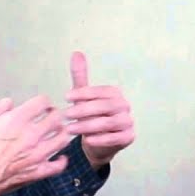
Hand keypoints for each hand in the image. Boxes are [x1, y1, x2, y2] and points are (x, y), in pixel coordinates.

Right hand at [0, 96, 71, 195]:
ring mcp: (36, 154)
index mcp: (16, 121)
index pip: (42, 102)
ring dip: (61, 134)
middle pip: (57, 118)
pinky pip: (59, 165)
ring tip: (57, 133)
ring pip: (63, 139)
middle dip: (55, 115)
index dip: (43, 102)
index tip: (41, 106)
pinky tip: (59, 157)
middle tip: (51, 117)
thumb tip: (8, 103)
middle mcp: (30, 136)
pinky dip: (62, 160)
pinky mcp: (38, 171)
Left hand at [63, 52, 134, 168]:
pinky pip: (115, 138)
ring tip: (70, 129)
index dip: (83, 93)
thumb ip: (80, 75)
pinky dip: (101, 139)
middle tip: (66, 115)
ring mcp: (128, 122)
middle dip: (83, 110)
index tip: (65, 97)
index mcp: (114, 93)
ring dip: (88, 126)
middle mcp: (124, 105)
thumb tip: (76, 52)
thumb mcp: (83, 96)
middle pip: (104, 106)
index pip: (99, 91)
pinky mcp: (129, 137)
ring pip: (108, 123)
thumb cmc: (89, 115)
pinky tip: (87, 140)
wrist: (98, 142)